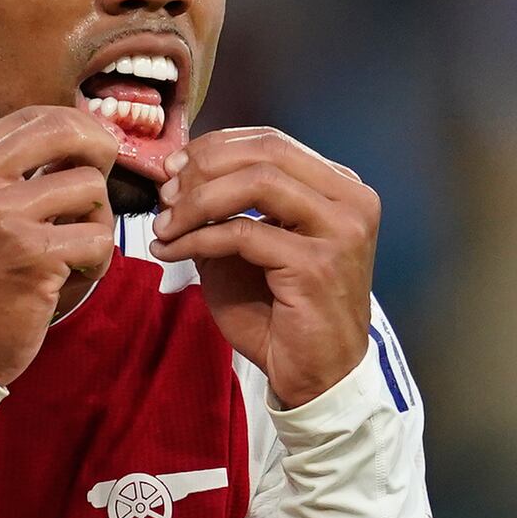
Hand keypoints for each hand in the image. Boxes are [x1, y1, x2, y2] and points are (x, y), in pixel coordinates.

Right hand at [0, 106, 118, 384]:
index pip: (34, 116)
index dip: (78, 128)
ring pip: (90, 186)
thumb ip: (6, 171)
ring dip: (96, 222)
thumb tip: (79, 135)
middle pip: (66, 130)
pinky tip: (73, 277)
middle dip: (100, 151)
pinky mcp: (30, 254)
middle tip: (103, 181)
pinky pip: (98, 238)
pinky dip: (97, 261)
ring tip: (73, 251)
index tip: (94, 153)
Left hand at [149, 127, 377, 407]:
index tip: (174, 168)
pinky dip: (198, 239)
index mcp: (339, 189)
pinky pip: (243, 233)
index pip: (272, 142)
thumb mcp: (249, 247)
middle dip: (204, 167)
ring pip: (256, 184)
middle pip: (265, 152)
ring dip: (197, 201)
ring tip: (166, 225)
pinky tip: (172, 251)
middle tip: (166, 194)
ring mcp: (339, 231)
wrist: (317, 376)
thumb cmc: (281, 314)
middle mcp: (350, 201)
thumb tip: (176, 175)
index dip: (216, 147)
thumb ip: (225, 207)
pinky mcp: (317, 264)